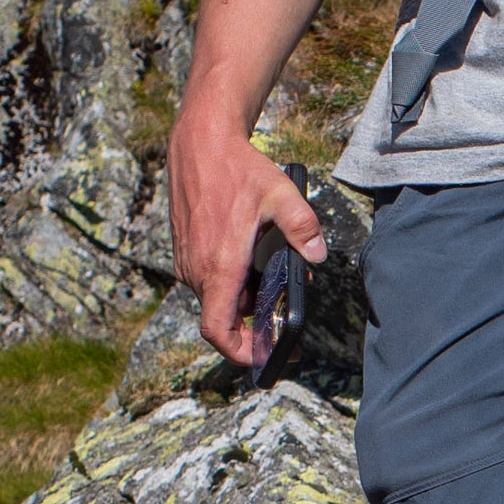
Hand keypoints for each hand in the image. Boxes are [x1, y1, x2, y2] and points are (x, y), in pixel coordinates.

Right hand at [170, 110, 326, 364]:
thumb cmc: (239, 170)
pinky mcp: (187, 251)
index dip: (239, 352)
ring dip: (247, 297)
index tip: (263, 358)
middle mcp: (197, 271)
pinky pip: (212, 280)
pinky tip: (256, 258)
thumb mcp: (281, 194)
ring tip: (276, 276)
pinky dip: (235, 280)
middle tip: (286, 313)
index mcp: (219, 267)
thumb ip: (302, 227)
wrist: (200, 145)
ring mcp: (188, 262)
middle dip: (255, 322)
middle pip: (225, 317)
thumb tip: (317, 256)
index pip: (218, 330)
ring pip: (219, 298)